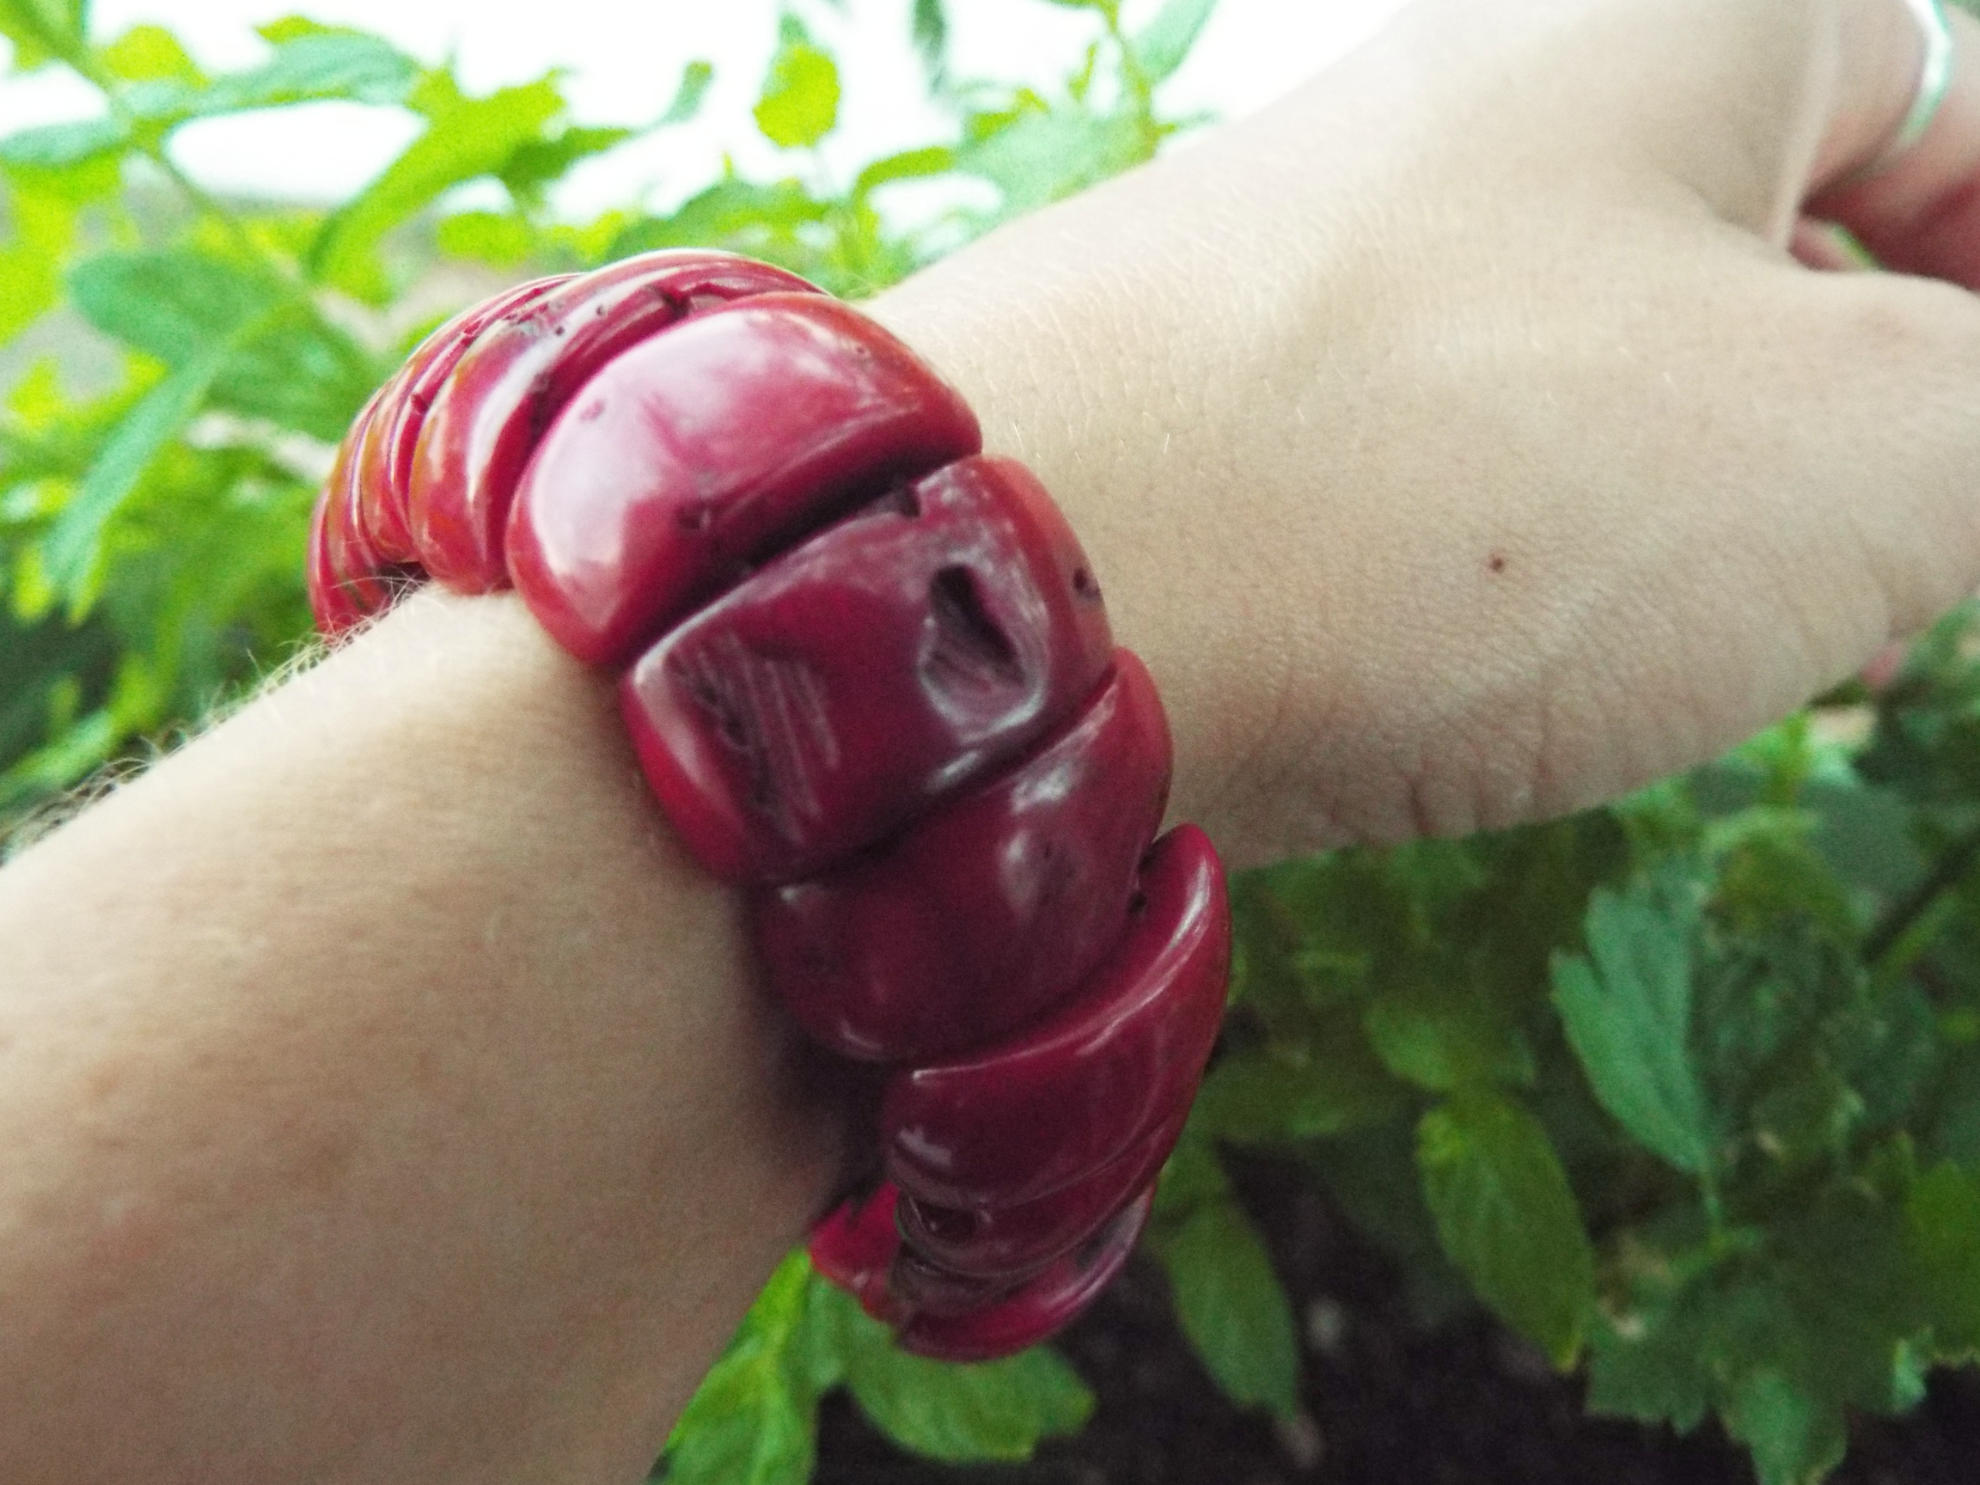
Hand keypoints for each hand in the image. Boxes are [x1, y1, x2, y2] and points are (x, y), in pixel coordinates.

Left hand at [873, 0, 1979, 864]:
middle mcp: (1465, 115)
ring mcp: (1318, 267)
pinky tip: (1520, 670)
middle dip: (1857, 413)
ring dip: (1692, 514)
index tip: (1972, 449)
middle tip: (1882, 575)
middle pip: (1749, 236)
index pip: (1924, 91)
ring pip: (1586, 374)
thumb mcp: (1865, 453)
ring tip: (1728, 653)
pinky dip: (1521, 564)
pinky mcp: (1211, 416)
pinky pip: (1433, 469)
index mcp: (1659, 31)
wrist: (1007, 597)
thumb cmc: (1450, 487)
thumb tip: (1962, 421)